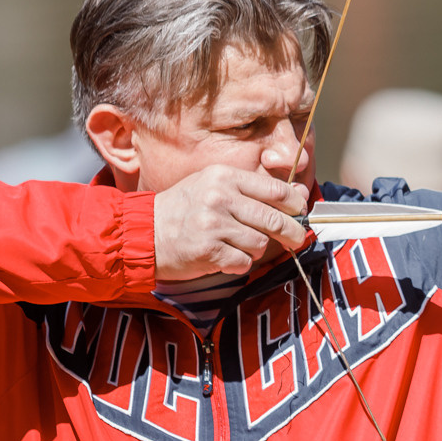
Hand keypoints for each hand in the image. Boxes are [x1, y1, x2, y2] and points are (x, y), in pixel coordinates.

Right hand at [154, 166, 310, 280]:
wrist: (142, 232)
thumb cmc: (182, 210)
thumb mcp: (212, 186)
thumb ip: (252, 190)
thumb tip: (299, 194)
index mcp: (224, 176)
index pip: (276, 190)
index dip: (295, 204)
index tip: (300, 213)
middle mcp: (220, 197)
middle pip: (275, 219)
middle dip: (291, 233)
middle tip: (295, 239)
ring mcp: (213, 225)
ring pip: (260, 244)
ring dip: (254, 250)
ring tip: (236, 245)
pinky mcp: (208, 251)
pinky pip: (243, 263)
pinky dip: (239, 264)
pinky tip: (224, 258)